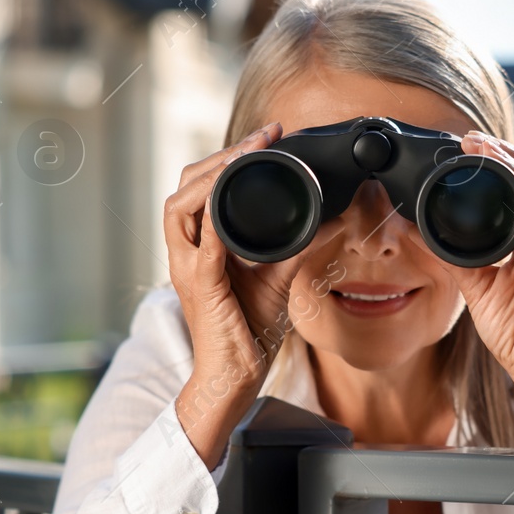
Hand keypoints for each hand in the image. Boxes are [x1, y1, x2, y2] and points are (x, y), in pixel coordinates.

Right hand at [163, 122, 340, 466]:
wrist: (234, 376)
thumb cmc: (248, 330)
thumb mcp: (278, 275)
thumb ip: (299, 244)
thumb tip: (333, 216)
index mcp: (200, 245)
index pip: (199, 189)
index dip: (227, 157)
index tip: (268, 136)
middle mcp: (186, 252)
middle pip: (183, 187)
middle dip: (221, 155)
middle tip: (263, 136)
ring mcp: (189, 269)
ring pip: (180, 207)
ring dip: (214, 175)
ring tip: (249, 154)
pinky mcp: (201, 288)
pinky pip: (202, 245)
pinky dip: (216, 216)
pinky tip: (235, 193)